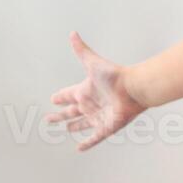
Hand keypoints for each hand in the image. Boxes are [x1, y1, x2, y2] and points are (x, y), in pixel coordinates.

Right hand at [46, 31, 146, 150]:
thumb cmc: (115, 76)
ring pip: (82, 124)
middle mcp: (91, 104)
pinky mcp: (106, 127)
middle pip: (71, 111)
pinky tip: (79, 148)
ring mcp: (98, 116)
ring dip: (74, 127)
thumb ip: (82, 50)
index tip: (53, 98)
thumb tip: (73, 33)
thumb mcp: (93, 63)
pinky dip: (87, 143)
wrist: (134, 89)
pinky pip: (94, 137)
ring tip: (65, 129)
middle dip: (59, 115)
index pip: (68, 94)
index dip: (60, 96)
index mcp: (85, 90)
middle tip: (48, 119)